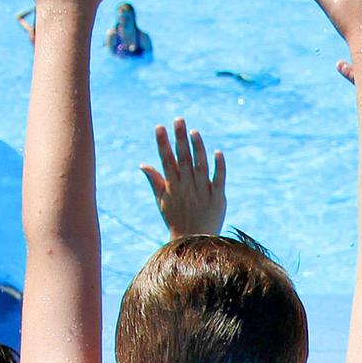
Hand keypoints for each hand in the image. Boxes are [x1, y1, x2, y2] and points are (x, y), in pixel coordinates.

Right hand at [141, 118, 225, 238]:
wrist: (194, 243)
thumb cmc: (176, 220)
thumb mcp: (162, 201)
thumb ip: (155, 181)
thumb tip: (143, 164)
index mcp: (172, 187)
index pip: (166, 161)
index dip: (163, 144)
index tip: (159, 127)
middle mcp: (187, 187)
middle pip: (183, 159)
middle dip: (180, 139)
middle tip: (179, 120)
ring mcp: (203, 192)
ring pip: (200, 166)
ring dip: (198, 148)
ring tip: (194, 132)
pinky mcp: (218, 198)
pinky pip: (218, 179)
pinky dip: (218, 166)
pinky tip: (217, 152)